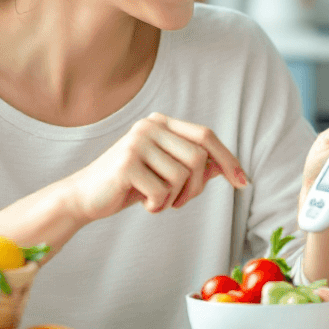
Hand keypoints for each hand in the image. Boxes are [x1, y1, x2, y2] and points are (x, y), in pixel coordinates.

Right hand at [63, 112, 247, 222]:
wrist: (85, 197)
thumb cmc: (129, 185)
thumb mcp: (165, 173)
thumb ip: (193, 166)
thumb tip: (228, 167)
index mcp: (160, 122)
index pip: (206, 136)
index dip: (227, 159)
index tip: (243, 183)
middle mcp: (150, 125)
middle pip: (198, 157)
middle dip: (196, 187)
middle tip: (179, 201)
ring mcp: (137, 141)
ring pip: (183, 176)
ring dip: (175, 198)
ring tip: (157, 201)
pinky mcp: (127, 163)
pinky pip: (162, 191)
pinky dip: (158, 206)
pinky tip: (143, 204)